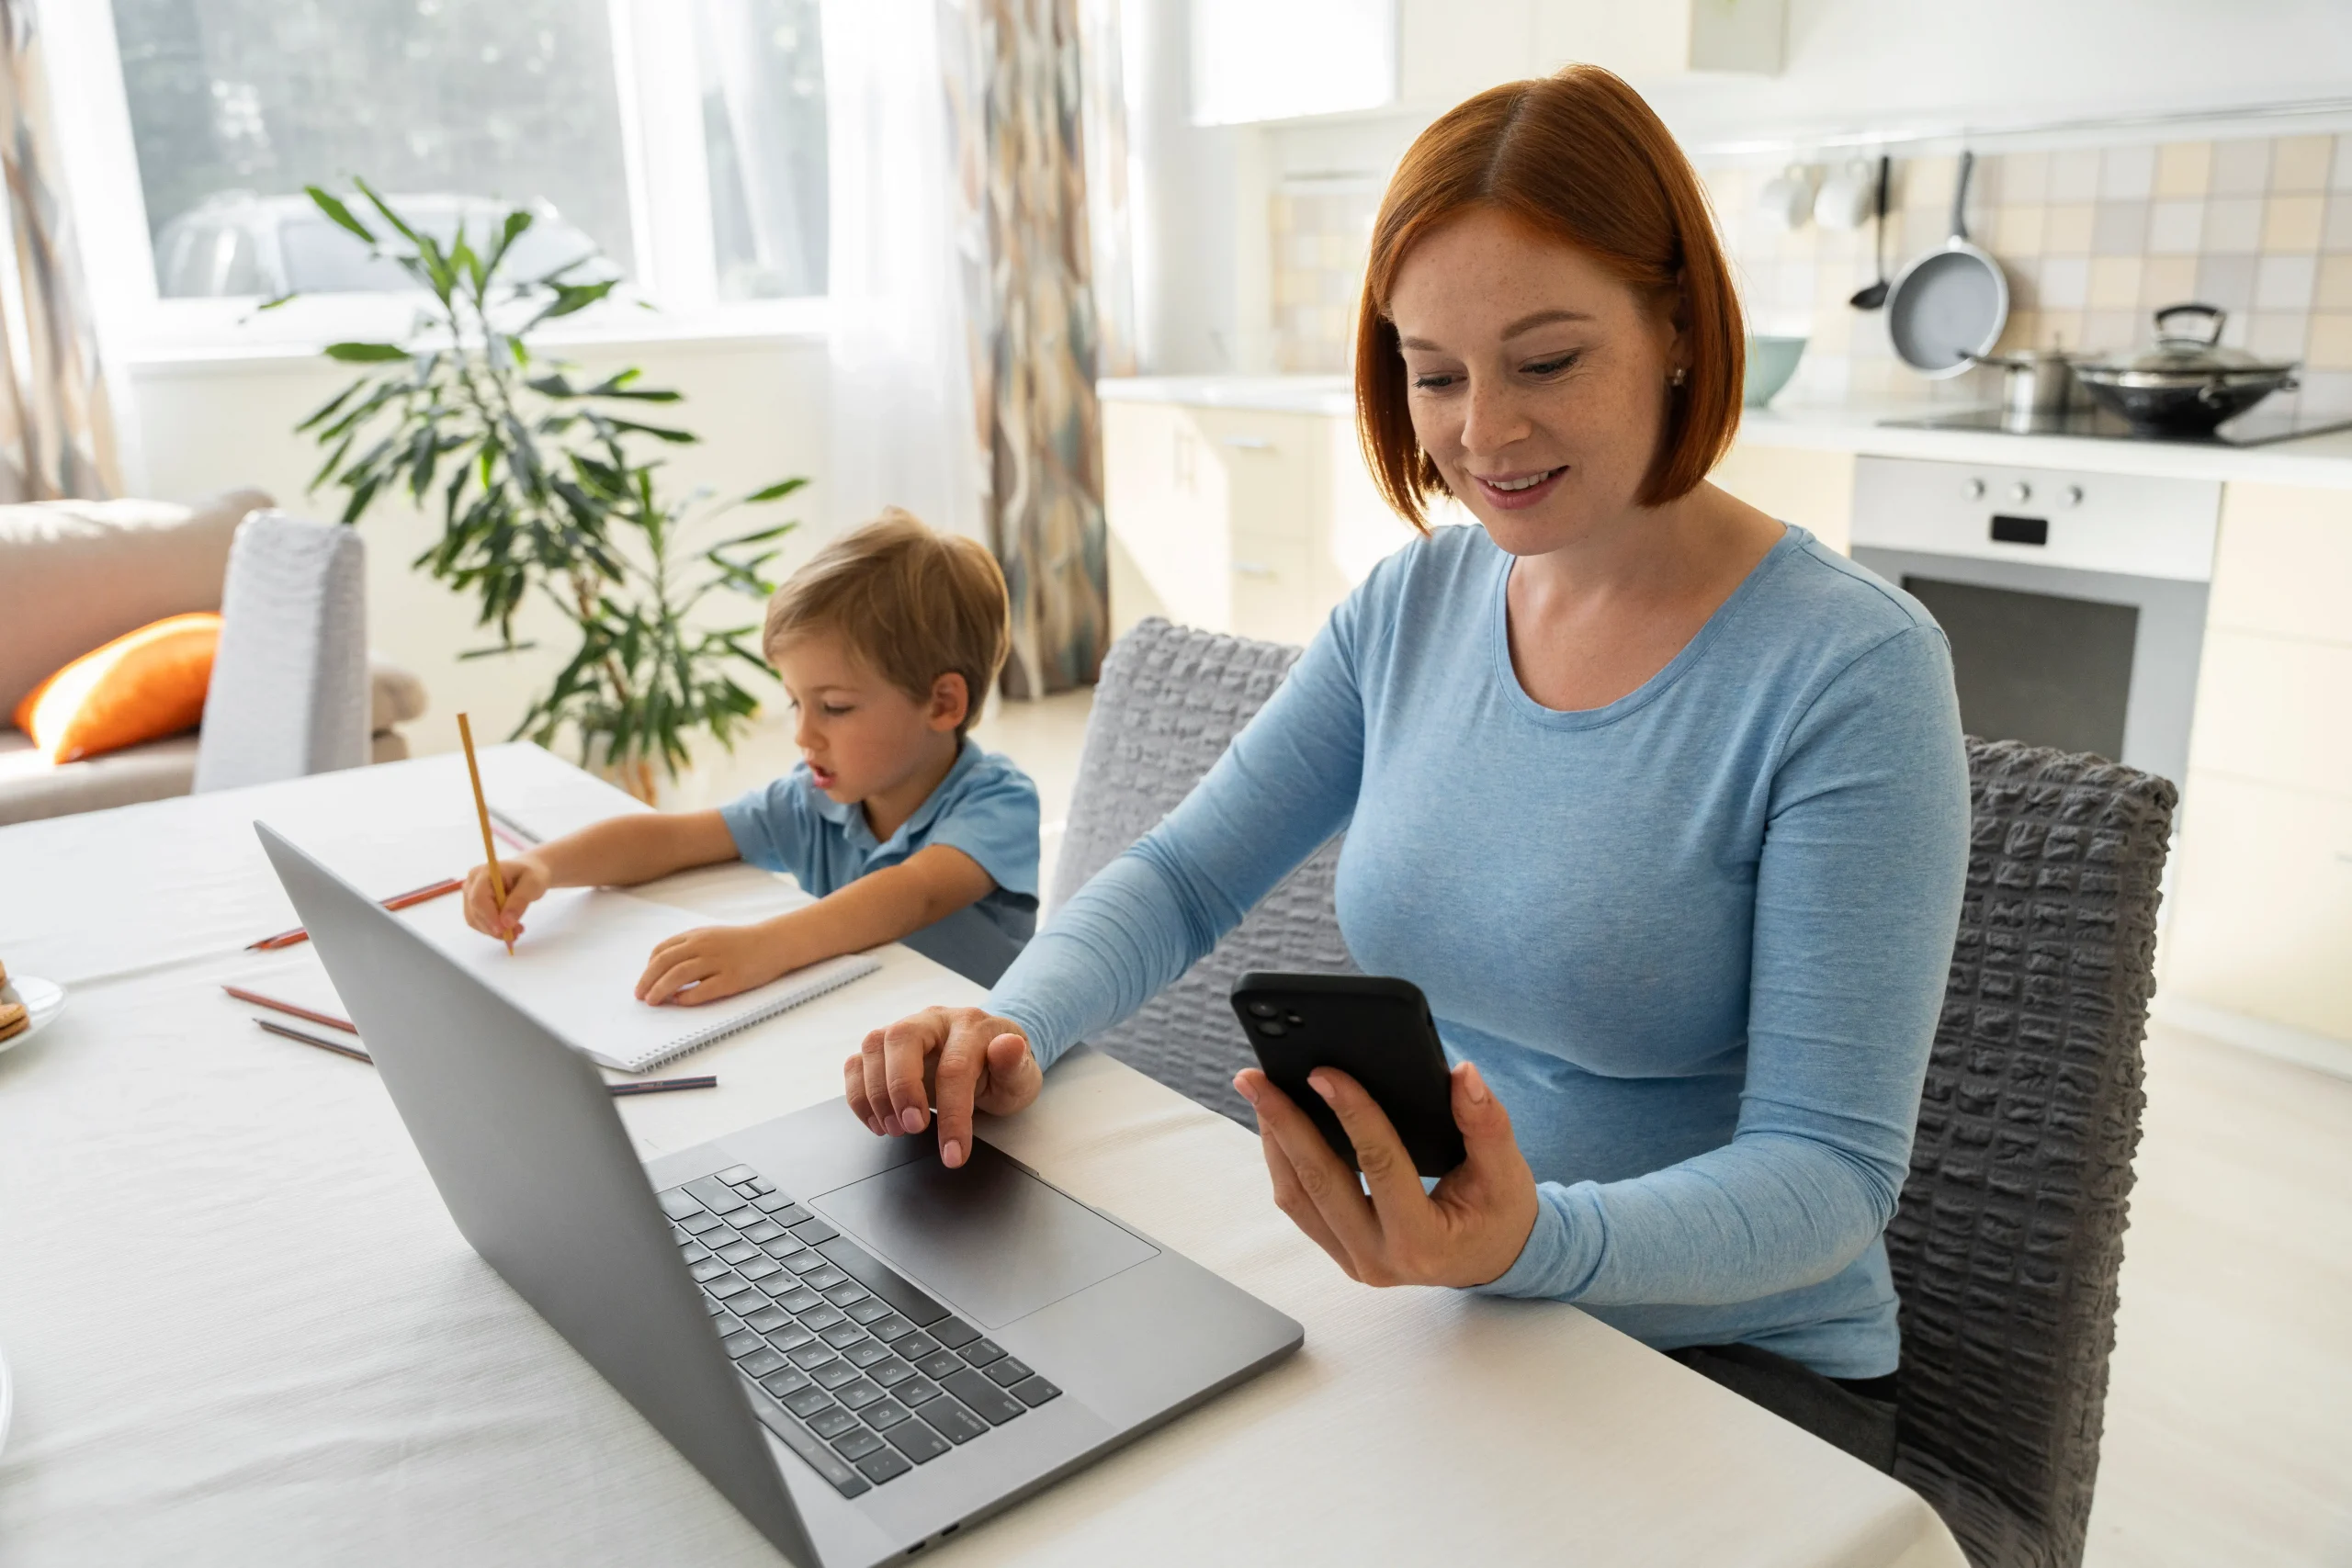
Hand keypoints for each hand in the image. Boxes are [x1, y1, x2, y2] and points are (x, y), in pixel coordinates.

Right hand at [464, 853, 549, 940]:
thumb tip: (506, 923)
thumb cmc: (532, 874)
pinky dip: (494, 929)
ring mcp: (469, 894)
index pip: (478, 898)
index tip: (504, 930)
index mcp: (484, 872)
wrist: (528, 872)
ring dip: (495, 931)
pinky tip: (510, 927)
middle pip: (475, 912)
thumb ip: (520, 901)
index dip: (489, 917)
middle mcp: (471, 883)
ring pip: (475, 921)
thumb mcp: (533, 884)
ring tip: (517, 929)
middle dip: (495, 927)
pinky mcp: (472, 905)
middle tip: (518, 932)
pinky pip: (478, 923)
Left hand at [637, 922, 791, 1006]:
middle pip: (665, 963)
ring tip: (653, 1001)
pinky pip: (702, 990)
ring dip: (661, 990)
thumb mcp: (711, 936)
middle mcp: (704, 946)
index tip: (644, 981)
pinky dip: (686, 998)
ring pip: (678, 976)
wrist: (773, 943)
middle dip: (648, 981)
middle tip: (640, 996)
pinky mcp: (731, 979)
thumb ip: (689, 947)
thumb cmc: (740, 943)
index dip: (648, 968)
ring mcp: (718, 962)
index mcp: (697, 935)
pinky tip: (680, 1002)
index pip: (662, 951)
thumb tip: (663, 970)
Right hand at [843, 1006, 1042, 1168]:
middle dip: (901, 1088)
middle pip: (902, 1038)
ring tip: (896, 1130)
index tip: (954, 1153)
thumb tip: (1009, 1045)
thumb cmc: (1003, 1071)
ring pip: (874, 1046)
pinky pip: (857, 1062)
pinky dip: (859, 1095)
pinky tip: (878, 1122)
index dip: (953, 1113)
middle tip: (913, 1129)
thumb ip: (1015, 1064)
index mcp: (971, 1026)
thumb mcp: (1022, 1076)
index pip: (955, 1066)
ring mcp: (905, 1030)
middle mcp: (933, 1020)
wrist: (990, 1058)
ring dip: (877, 1094)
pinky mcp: (884, 1049)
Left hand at [1235, 1060, 1537, 1288]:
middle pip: (1321, 1183)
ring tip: (1258, 1093)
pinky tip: (1277, 1122)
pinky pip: (1301, 1206)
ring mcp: (1355, 1259)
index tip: (1323, 1073)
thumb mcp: (1506, 1171)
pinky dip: (1285, 1161)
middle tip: (1256, 1078)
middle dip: (1286, 1124)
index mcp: (1423, 1241)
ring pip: (1299, 1197)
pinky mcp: (1341, 1250)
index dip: (1352, 1115)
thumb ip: (1487, 1123)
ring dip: (1275, 1141)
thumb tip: (1464, 1075)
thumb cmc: (1499, 1214)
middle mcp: (1380, 1258)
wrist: (1492, 1259)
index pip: (1381, 1167)